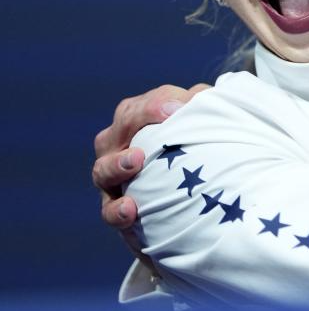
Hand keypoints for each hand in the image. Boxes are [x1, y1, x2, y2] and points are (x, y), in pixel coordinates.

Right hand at [93, 83, 207, 229]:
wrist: (199, 189)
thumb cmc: (197, 145)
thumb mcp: (202, 120)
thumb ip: (200, 104)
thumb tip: (200, 98)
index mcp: (133, 121)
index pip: (137, 109)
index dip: (154, 107)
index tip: (176, 110)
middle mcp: (117, 146)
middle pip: (111, 137)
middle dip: (127, 135)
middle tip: (141, 151)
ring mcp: (113, 178)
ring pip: (103, 172)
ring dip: (115, 169)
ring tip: (133, 166)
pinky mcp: (119, 210)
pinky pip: (110, 212)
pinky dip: (117, 212)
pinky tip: (131, 211)